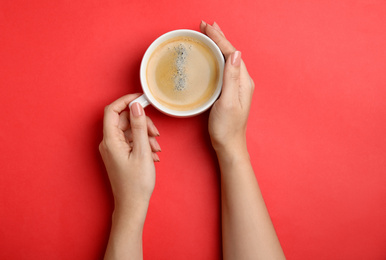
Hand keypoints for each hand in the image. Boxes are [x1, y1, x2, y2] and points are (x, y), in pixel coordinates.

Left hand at [99, 94, 160, 208]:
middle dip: (142, 123)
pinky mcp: (119, 154)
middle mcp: (108, 142)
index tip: (141, 99)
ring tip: (156, 149)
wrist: (132, 204)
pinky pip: (130, 141)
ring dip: (145, 135)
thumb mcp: (142, 151)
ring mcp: (113, 149)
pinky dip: (142, 144)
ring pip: (129, 131)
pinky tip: (152, 154)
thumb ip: (138, 126)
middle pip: (124, 120)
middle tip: (155, 135)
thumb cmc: (136, 182)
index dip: (126, 101)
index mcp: (110, 140)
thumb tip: (136, 106)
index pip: (112, 110)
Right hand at [200, 21, 254, 152]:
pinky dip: (217, 56)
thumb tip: (235, 53)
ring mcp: (237, 86)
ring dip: (218, 45)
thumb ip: (231, 78)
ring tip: (210, 34)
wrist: (229, 144)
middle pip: (230, 53)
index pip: (231, 53)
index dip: (219, 39)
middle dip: (219, 37)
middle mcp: (242, 81)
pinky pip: (224, 67)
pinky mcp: (230, 91)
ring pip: (227, 58)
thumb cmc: (227, 127)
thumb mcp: (228, 102)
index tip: (207, 27)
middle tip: (206, 25)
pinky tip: (213, 55)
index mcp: (243, 81)